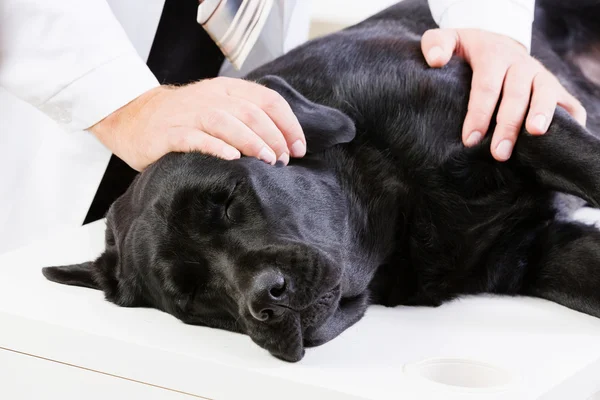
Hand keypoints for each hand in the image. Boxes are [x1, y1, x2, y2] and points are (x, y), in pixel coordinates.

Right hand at [90, 77, 305, 170]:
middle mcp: (209, 98)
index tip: (298, 148)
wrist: (133, 118)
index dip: (288, 124)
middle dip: (274, 136)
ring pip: (226, 122)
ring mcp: (188, 114)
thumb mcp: (217, 108)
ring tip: (269, 160)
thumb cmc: (185, 119)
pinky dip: (215, 146)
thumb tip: (285, 143)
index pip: (267, 100)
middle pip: (250, 112)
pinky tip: (232, 157)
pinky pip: (194, 138)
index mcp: (226, 90)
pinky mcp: (169, 133)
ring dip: (252, 141)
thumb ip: (246, 116)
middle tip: (284, 160)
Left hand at [421, 28, 586, 160]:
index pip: (486, 86)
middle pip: (516, 94)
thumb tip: (436, 61)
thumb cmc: (467, 51)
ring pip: (546, 94)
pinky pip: (569, 104)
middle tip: (498, 153)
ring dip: (542, 114)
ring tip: (535, 134)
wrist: (496, 45)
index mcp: (493, 56)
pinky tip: (562, 140)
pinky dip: (570, 120)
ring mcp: (540, 76)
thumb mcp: (449, 40)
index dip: (479, 114)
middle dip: (508, 125)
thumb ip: (436, 44)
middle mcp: (520, 65)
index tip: (470, 140)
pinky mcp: (555, 89)